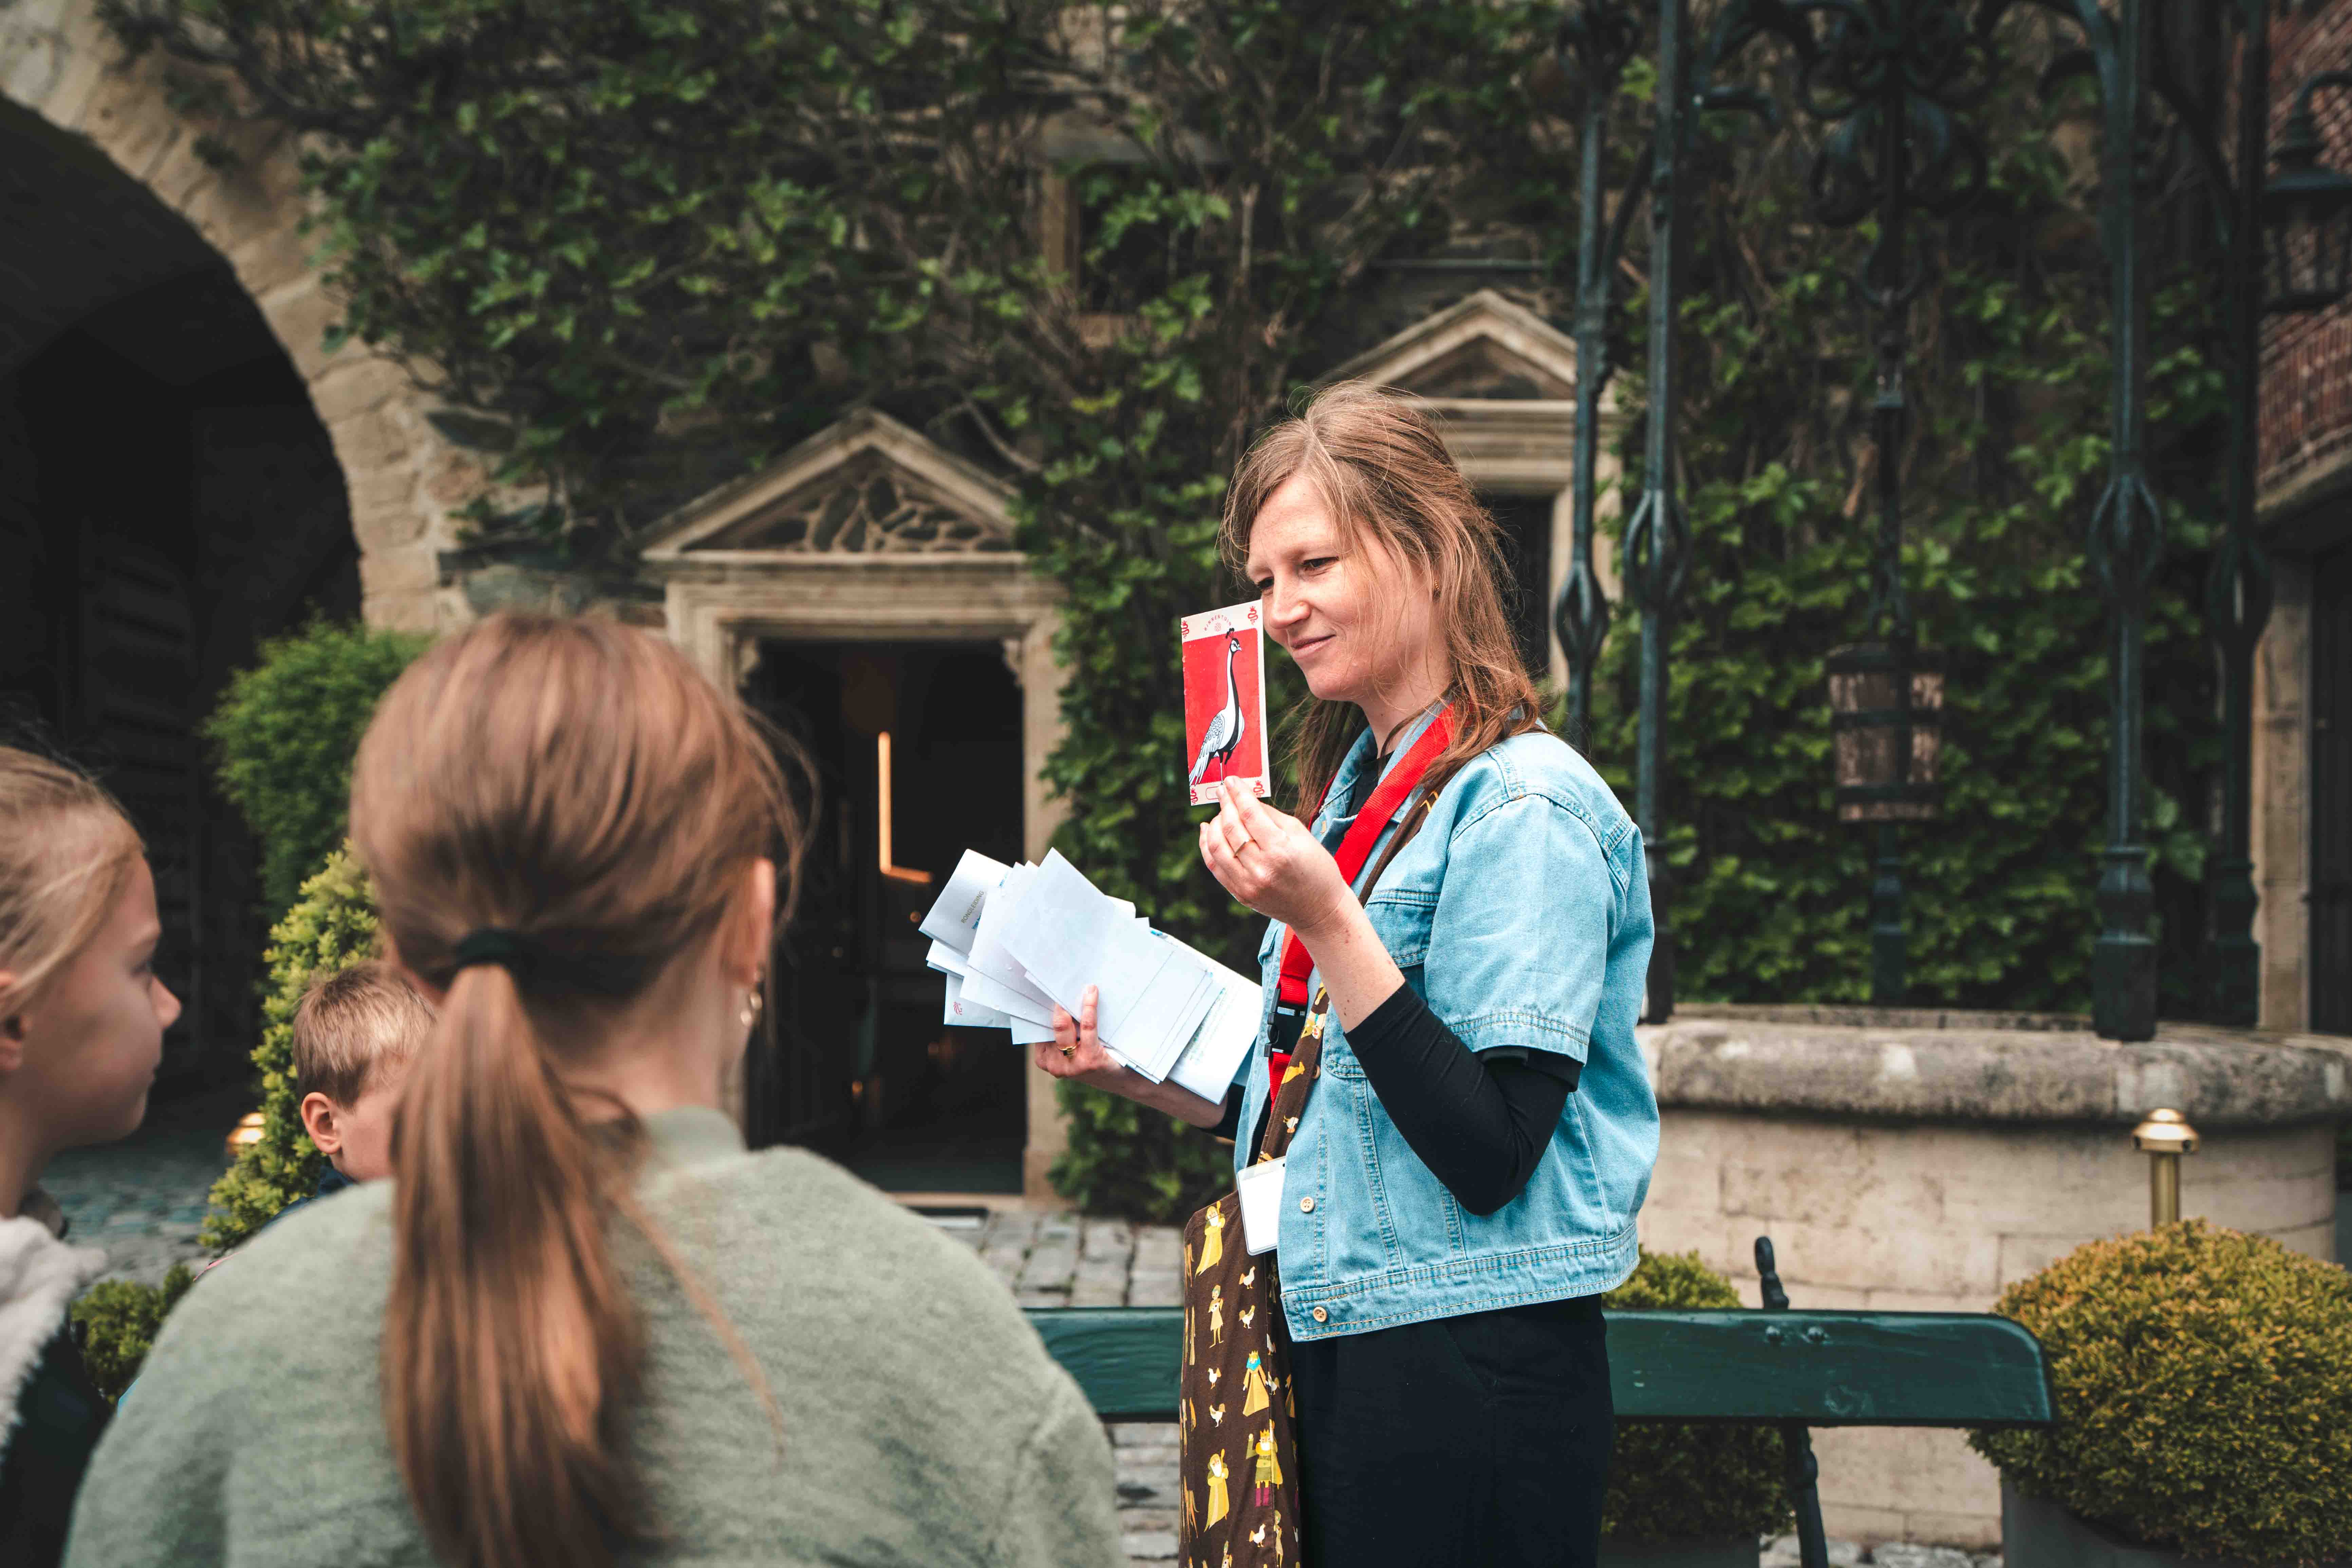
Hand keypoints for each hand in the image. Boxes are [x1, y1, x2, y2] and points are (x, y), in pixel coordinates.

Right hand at [1035, 986, 1119, 1081]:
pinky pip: (1086, 1027)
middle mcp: (1053, 1064)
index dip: (1045, 1007)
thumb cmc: (1092, 1058)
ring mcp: (1070, 1064)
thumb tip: (1062, 996)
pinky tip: (1092, 995)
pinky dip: (1089, 1007)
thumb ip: (1063, 1031)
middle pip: (1052, 1024)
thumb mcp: (1071, 1048)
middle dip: (1058, 1002)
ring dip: (1072, 1003)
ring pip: (1063, 1025)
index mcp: (1043, 1058)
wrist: (1119, 1080)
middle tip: (1063, 983)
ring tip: (1084, 987)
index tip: (1049, 988)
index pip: (1041, 1028)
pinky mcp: (1089, 1060)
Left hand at [1199, 776, 1351, 936]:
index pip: (1249, 814)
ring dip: (1214, 824)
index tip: (1231, 780)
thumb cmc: (1316, 868)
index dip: (1238, 793)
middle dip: (1225, 804)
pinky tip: (1207, 831)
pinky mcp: (1240, 895)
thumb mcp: (1301, 835)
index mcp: (1281, 850)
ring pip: (1217, 847)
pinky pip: (1215, 866)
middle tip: (1223, 791)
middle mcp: (1261, 869)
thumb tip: (1245, 799)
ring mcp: (1248, 885)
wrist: (1319, 909)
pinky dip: (1207, 846)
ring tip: (1219, 812)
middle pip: (1231, 828)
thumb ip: (1271, 816)